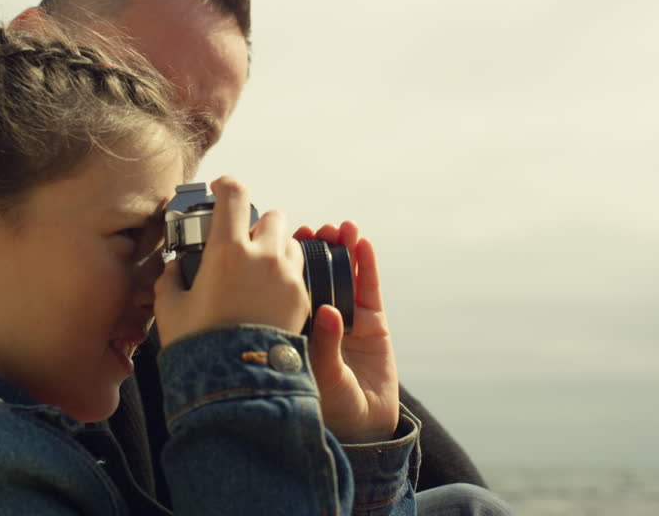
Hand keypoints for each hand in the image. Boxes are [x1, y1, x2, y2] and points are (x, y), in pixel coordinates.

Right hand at [155, 177, 308, 346]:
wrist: (237, 383)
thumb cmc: (201, 346)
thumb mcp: (171, 308)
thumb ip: (171, 279)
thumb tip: (174, 267)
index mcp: (227, 250)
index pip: (234, 194)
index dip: (225, 185)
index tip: (219, 190)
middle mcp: (263, 256)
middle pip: (271, 216)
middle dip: (257, 224)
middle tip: (241, 243)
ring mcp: (287, 276)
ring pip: (290, 242)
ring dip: (276, 247)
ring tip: (258, 270)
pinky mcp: (302, 298)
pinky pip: (298, 272)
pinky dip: (285, 274)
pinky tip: (268, 294)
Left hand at [295, 221, 399, 443]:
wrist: (361, 430)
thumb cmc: (327, 408)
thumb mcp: (319, 377)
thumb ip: (325, 346)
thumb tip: (328, 314)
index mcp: (294, 328)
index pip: (287, 286)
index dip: (287, 261)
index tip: (285, 237)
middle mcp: (318, 319)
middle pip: (316, 275)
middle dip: (317, 249)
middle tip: (315, 229)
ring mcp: (347, 320)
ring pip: (344, 276)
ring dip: (343, 250)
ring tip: (342, 229)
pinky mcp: (373, 325)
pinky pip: (369, 290)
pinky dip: (367, 266)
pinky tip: (364, 245)